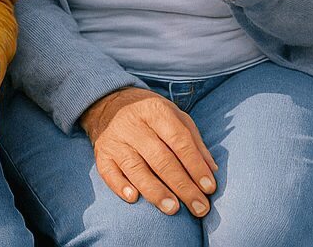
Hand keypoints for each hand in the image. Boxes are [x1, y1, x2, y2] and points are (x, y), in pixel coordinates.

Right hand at [81, 87, 218, 217]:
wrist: (109, 104)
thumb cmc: (150, 116)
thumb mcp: (175, 117)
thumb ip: (194, 142)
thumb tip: (211, 170)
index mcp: (155, 111)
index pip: (179, 140)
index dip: (195, 165)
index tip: (209, 188)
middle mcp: (133, 124)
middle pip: (160, 158)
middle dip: (182, 185)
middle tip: (199, 207)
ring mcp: (115, 139)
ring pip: (135, 167)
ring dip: (155, 190)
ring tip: (172, 209)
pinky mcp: (101, 153)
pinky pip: (109, 172)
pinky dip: (120, 186)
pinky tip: (134, 198)